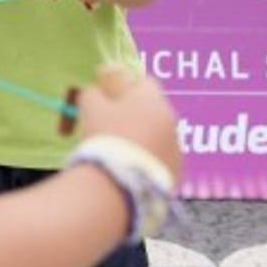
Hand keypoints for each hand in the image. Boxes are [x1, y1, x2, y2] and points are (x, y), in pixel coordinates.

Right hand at [75, 65, 180, 181]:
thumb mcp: (91, 107)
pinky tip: (126, 169)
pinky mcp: (175, 172)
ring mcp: (175, 147)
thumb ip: (94, 93)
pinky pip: (158, 159)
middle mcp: (170, 120)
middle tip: (110, 125)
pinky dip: (145, 161)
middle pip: (152, 110)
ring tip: (116, 152)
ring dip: (141, 138)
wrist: (119, 184)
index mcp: (153, 99)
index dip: (125, 87)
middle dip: (134, 114)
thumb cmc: (105, 137)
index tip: (108, 97)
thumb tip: (96, 92)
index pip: (144, 82)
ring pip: (156, 136)